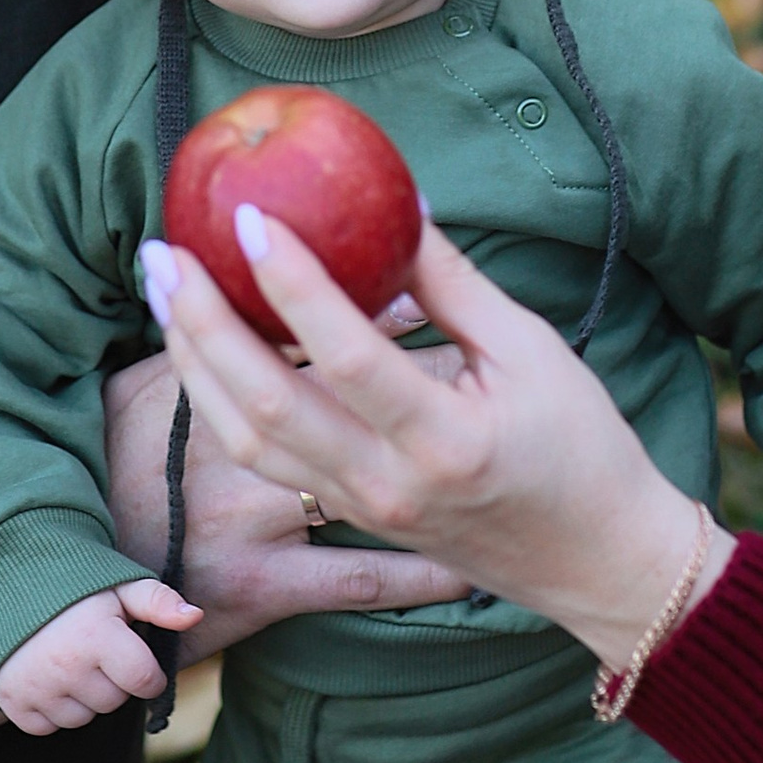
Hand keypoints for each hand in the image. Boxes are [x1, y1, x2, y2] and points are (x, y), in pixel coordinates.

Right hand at [0, 581, 200, 734]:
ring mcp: (36, 687)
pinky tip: (48, 678)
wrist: (8, 587)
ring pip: (82, 719)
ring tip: (70, 662)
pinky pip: (48, 727)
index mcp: (97, 636)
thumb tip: (195, 617)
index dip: (148, 673)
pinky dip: (51, 710)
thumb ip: (160, 601)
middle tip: (95, 652)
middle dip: (113, 681)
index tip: (135, 657)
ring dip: (82, 698)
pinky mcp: (12, 701)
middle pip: (114, 702)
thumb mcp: (120, 587)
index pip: (146, 683)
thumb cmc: (76, 590)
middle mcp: (66, 667)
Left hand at [140, 210, 714, 664]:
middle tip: (165, 250)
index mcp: (445, 439)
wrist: (597, 561)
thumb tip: (396, 202)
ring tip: (166, 290)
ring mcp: (362, 507)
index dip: (291, 283)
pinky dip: (223, 398)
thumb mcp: (531, 347)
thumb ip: (452, 281)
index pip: (345, 355)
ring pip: (247, 439)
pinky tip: (204, 344)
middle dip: (203, 322)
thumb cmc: (579, 444)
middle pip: (267, 404)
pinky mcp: (350, 515)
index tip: (246, 217)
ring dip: (195, 361)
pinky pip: (265, 458)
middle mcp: (389, 482)